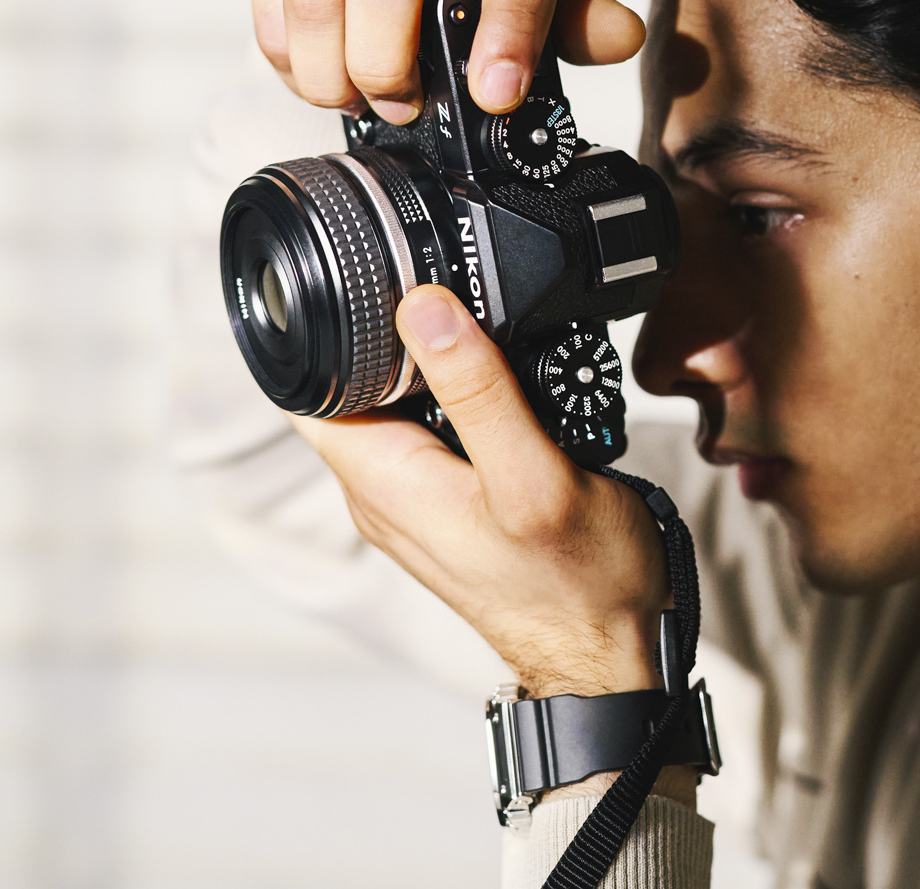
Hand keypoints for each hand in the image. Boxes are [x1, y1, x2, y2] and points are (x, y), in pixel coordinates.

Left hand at [292, 285, 668, 697]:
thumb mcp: (534, 477)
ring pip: (397, 400)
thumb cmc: (579, 583)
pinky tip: (507, 374)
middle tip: (445, 277)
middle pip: (352, 380)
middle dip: (389, 328)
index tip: (370, 266)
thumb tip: (422, 306)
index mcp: (380, 478)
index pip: (307, 380)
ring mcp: (417, 495)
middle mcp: (383, 487)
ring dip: (431, 359)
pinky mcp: (454, 498)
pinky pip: (435, 426)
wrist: (611, 652)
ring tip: (484, 323)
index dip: (326, 318)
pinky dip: (461, 391)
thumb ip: (478, 393)